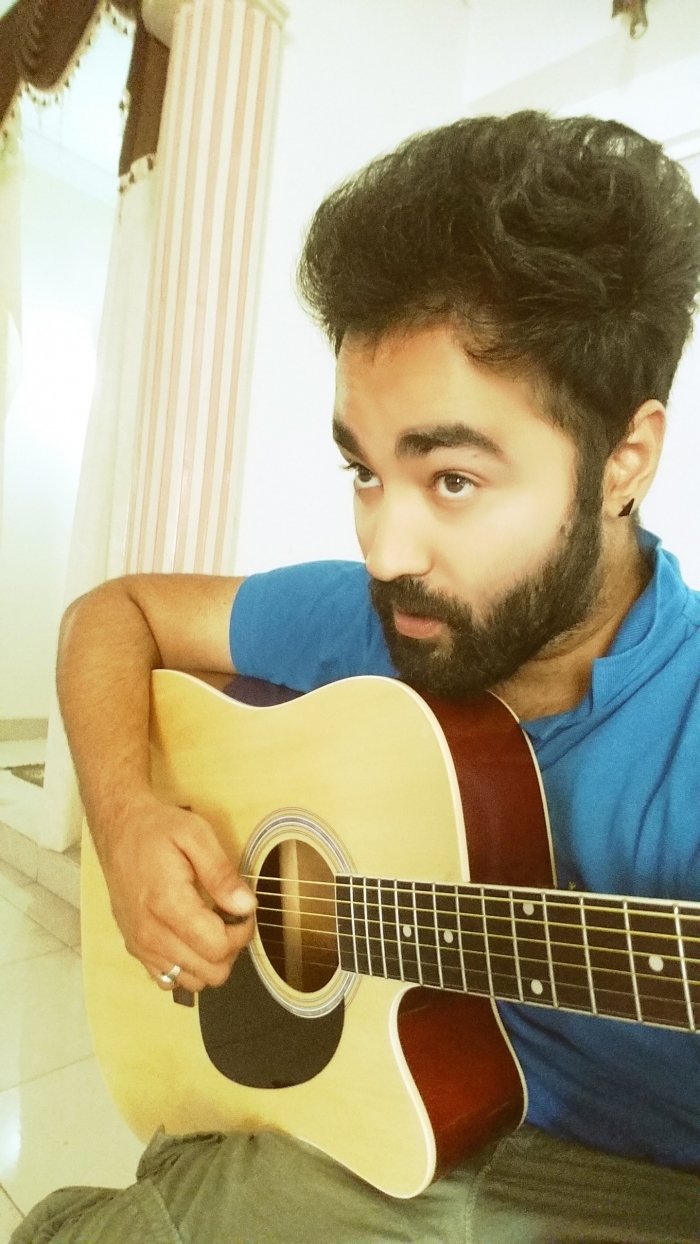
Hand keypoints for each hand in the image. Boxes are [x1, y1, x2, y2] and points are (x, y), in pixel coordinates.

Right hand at [98, 795, 255, 992]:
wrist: (118, 829)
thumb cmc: (155, 829)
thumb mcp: (196, 834)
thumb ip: (222, 873)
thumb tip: (245, 905)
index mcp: (167, 903)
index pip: (218, 947)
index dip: (242, 932)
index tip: (244, 910)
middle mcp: (150, 933)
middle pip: (210, 972)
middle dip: (230, 947)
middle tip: (230, 916)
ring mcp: (140, 944)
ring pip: (192, 981)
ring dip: (210, 959)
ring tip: (211, 925)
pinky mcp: (135, 948)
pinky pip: (169, 979)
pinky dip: (188, 966)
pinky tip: (192, 937)